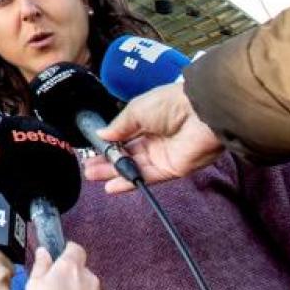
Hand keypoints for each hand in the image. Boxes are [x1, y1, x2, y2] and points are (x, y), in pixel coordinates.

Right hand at [84, 84, 223, 193]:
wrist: (201, 114)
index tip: (92, 148)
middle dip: (106, 160)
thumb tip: (102, 134)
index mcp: (148, 119)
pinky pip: (146, 177)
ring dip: (112, 172)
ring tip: (92, 176)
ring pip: (133, 166)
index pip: (123, 134)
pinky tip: (111, 186)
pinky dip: (128, 182)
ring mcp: (162, 155)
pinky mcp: (170, 169)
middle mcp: (154, 137)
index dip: (108, 142)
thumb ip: (118, 126)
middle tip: (88, 167)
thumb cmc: (173, 103)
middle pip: (126, 153)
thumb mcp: (136, 109)